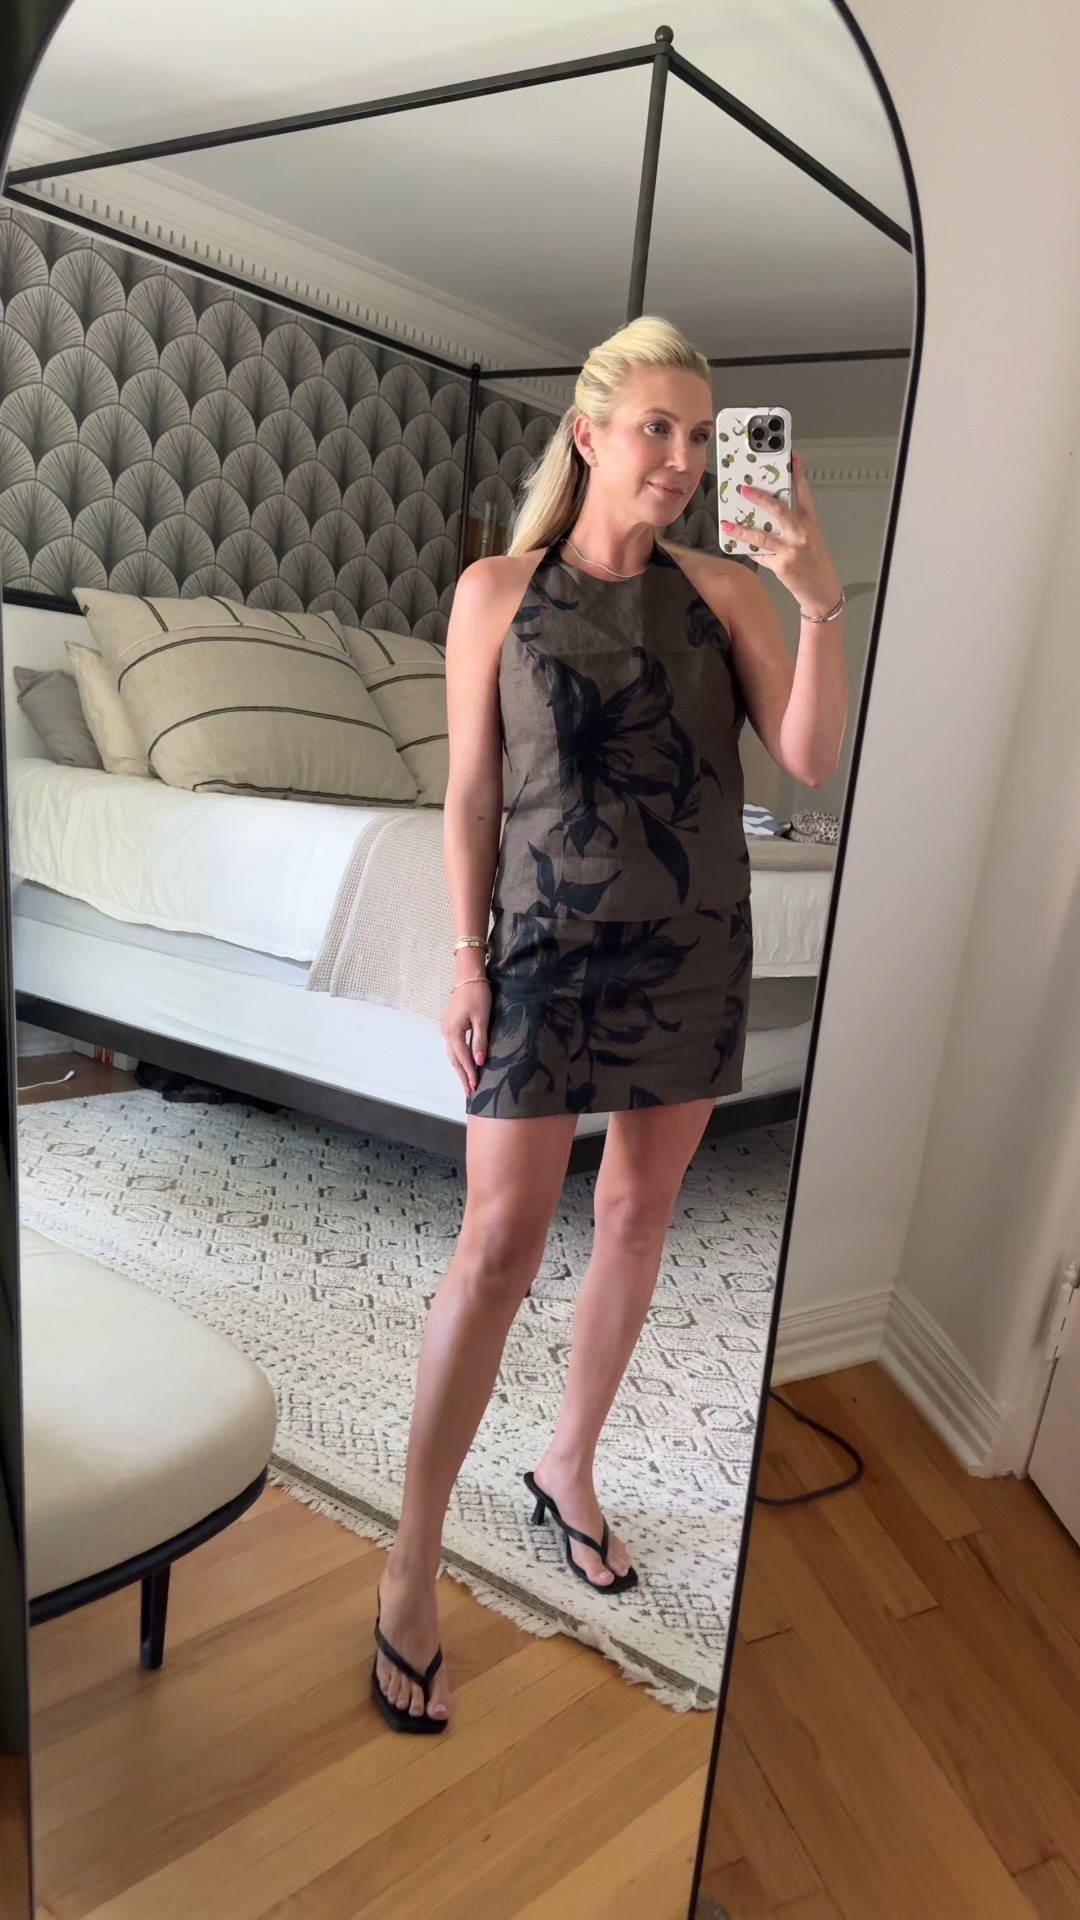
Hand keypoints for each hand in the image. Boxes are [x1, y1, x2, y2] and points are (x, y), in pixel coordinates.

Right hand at [442, 979, 491, 1095]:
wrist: (469, 977)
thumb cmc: (478, 995)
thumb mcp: (482, 1019)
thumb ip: (480, 1041)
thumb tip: (480, 1062)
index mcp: (453, 1032)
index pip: (463, 1058)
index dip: (470, 1073)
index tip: (475, 1087)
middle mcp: (446, 1033)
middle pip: (454, 1060)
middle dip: (462, 1076)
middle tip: (469, 1092)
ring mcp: (446, 1029)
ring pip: (452, 1054)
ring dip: (459, 1069)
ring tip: (467, 1083)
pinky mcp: (450, 1026)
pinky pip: (453, 1047)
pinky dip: (458, 1058)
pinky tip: (464, 1064)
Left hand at [720, 452, 842, 618]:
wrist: (822, 590)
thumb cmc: (816, 563)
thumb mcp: (811, 538)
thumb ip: (794, 524)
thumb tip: (770, 512)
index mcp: (810, 523)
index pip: (804, 494)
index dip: (798, 474)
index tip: (791, 458)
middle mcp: (801, 534)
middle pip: (778, 510)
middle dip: (759, 498)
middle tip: (744, 489)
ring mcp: (791, 550)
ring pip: (762, 536)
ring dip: (742, 530)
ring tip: (728, 525)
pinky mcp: (782, 565)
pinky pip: (760, 556)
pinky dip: (749, 551)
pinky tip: (738, 546)